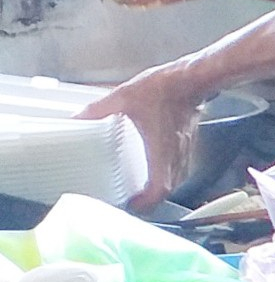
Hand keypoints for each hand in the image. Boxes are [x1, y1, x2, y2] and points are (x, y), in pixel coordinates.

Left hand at [78, 65, 201, 209]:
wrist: (193, 76)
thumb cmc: (164, 89)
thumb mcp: (125, 97)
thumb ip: (99, 109)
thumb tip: (76, 118)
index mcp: (160, 152)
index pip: (159, 192)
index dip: (144, 204)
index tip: (129, 205)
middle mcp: (175, 155)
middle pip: (167, 190)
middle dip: (149, 199)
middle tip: (130, 199)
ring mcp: (185, 149)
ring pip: (175, 179)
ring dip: (159, 185)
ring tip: (141, 186)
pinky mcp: (189, 141)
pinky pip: (179, 165)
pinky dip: (167, 171)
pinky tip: (154, 162)